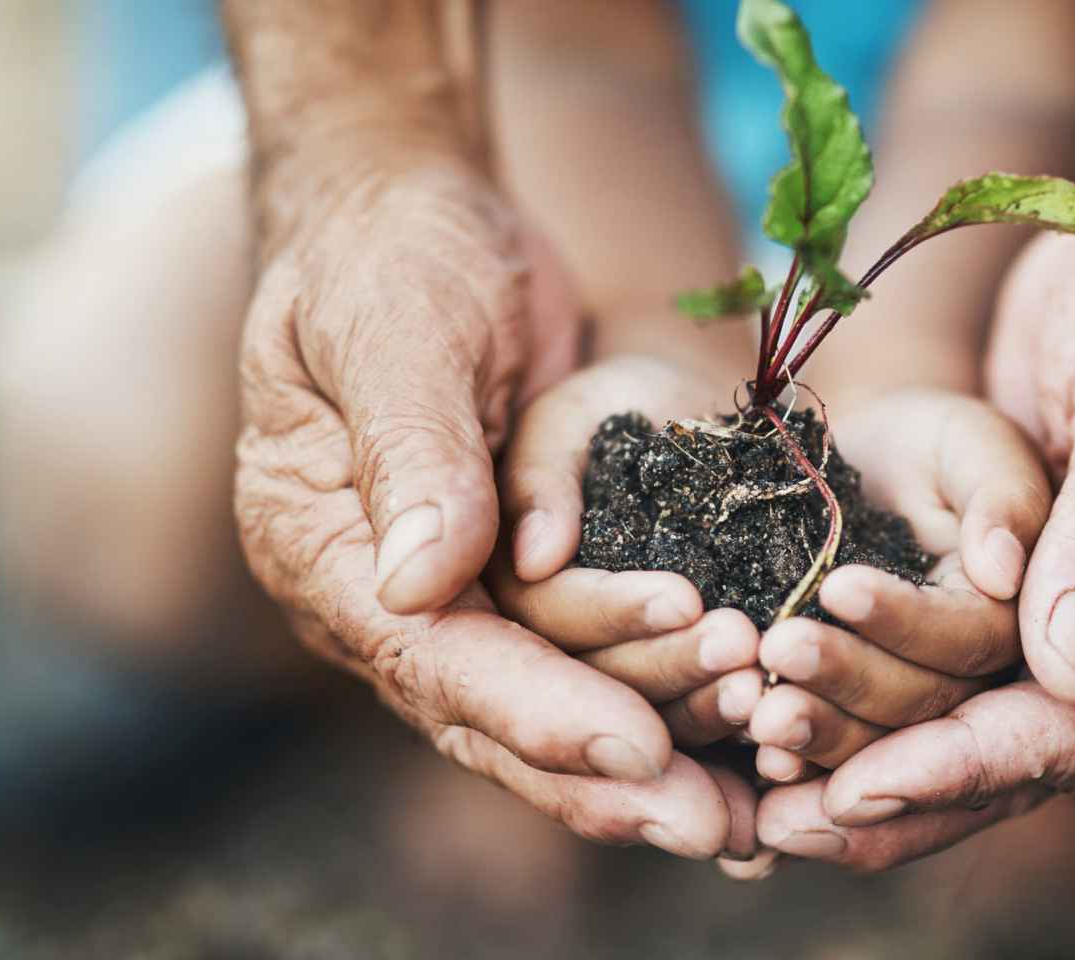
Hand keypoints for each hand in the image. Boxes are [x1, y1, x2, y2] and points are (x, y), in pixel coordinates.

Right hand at [235, 167, 750, 859]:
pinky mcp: (516, 580)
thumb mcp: (394, 327)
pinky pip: (589, 661)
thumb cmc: (391, 255)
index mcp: (322, 549)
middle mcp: (381, 598)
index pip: (434, 657)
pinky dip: (660, 704)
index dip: (537, 710)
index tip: (637, 751)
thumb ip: (412, 449)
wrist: (415, 221)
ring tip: (752, 801)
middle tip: (715, 827)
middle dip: (604, 775)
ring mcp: (451, 595)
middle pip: (493, 716)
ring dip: (652, 749)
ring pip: (550, 705)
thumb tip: (420, 584)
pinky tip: (739, 751)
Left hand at [753, 188, 1074, 869]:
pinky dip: (867, 695)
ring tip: (761, 799)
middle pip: (1016, 753)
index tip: (865, 789)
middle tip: (780, 826)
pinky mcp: (1016, 582)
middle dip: (900, 788)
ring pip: (968, 721)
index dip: (970, 764)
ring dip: (867, 756)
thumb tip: (1067, 674)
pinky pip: (939, 662)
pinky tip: (780, 725)